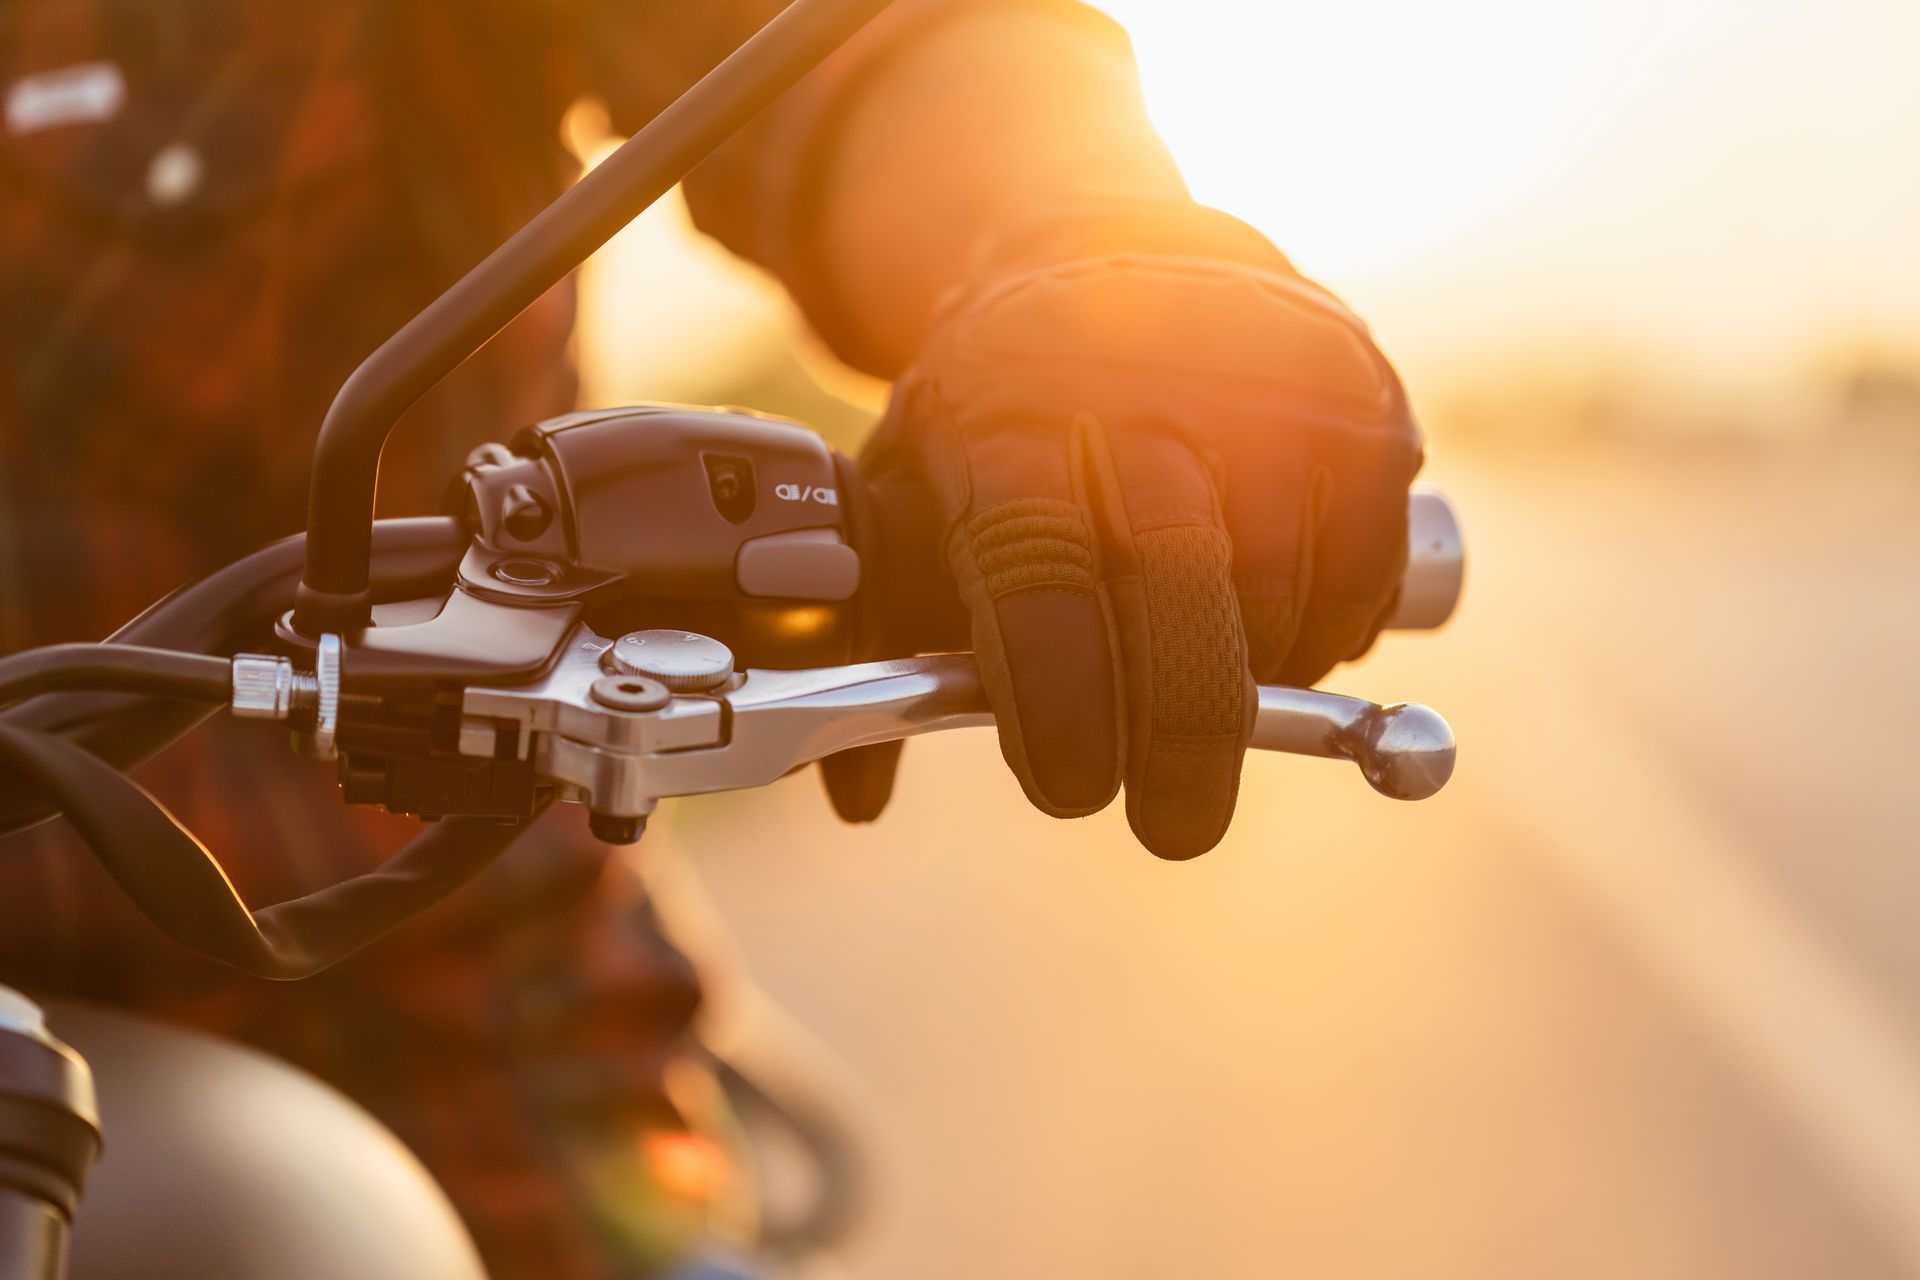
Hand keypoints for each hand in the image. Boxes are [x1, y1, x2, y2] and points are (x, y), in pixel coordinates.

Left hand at [826, 204, 1424, 857]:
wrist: (1114, 243)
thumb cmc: (998, 405)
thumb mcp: (910, 485)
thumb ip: (882, 634)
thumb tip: (856, 797)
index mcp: (1006, 412)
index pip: (1039, 569)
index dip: (1060, 694)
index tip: (1071, 790)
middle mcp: (1141, 384)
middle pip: (1178, 583)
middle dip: (1181, 729)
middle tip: (1173, 825)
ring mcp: (1265, 384)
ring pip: (1276, 593)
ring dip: (1246, 682)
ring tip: (1198, 685)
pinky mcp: (1361, 399)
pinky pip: (1360, 573)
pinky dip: (1321, 636)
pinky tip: (1267, 628)